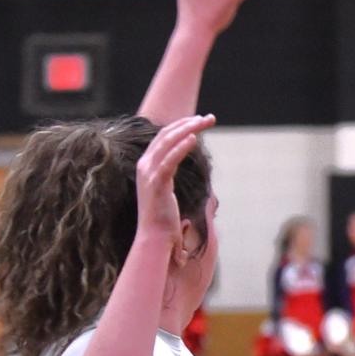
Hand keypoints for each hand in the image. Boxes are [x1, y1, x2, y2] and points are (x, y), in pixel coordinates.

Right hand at [135, 114, 214, 248]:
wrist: (154, 237)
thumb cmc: (163, 216)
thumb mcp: (165, 189)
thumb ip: (169, 173)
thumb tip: (181, 166)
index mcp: (146, 165)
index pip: (163, 137)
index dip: (181, 125)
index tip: (199, 120)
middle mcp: (144, 165)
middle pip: (167, 135)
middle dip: (188, 123)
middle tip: (209, 118)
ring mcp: (148, 173)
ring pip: (168, 142)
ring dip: (188, 129)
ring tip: (205, 121)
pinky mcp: (156, 182)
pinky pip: (169, 160)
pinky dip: (181, 147)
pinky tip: (194, 139)